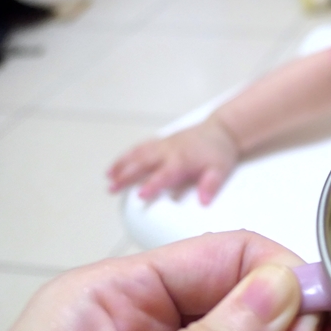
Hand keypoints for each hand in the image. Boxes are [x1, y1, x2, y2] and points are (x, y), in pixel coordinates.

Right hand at [108, 115, 239, 203]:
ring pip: (138, 153)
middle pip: (143, 163)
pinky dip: (128, 154)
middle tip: (111, 188)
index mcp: (182, 160)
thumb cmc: (220, 151)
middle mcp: (169, 151)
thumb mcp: (220, 169)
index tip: (139, 195)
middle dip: (126, 176)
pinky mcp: (162, 141)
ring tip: (108, 176)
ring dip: (122, 164)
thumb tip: (204, 201)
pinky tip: (118, 163)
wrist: (222, 129)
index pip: (164, 174)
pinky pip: (142, 146)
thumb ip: (211, 184)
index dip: (152, 185)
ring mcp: (164, 144)